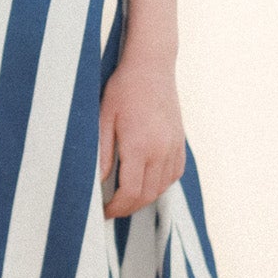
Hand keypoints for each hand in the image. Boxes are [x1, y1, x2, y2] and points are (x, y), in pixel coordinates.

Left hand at [98, 55, 184, 217]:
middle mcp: (161, 150)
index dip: (116, 208)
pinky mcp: (180, 142)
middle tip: (111, 209)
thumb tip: (97, 183)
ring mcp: (174, 147)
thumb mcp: (103, 118)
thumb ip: (100, 154)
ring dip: (144, 198)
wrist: (151, 66)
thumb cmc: (123, 89)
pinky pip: (174, 174)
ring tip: (125, 198)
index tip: (103, 210)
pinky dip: (160, 185)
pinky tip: (146, 182)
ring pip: (162, 188)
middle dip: (127, 208)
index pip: (130, 192)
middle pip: (147, 195)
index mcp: (139, 146)